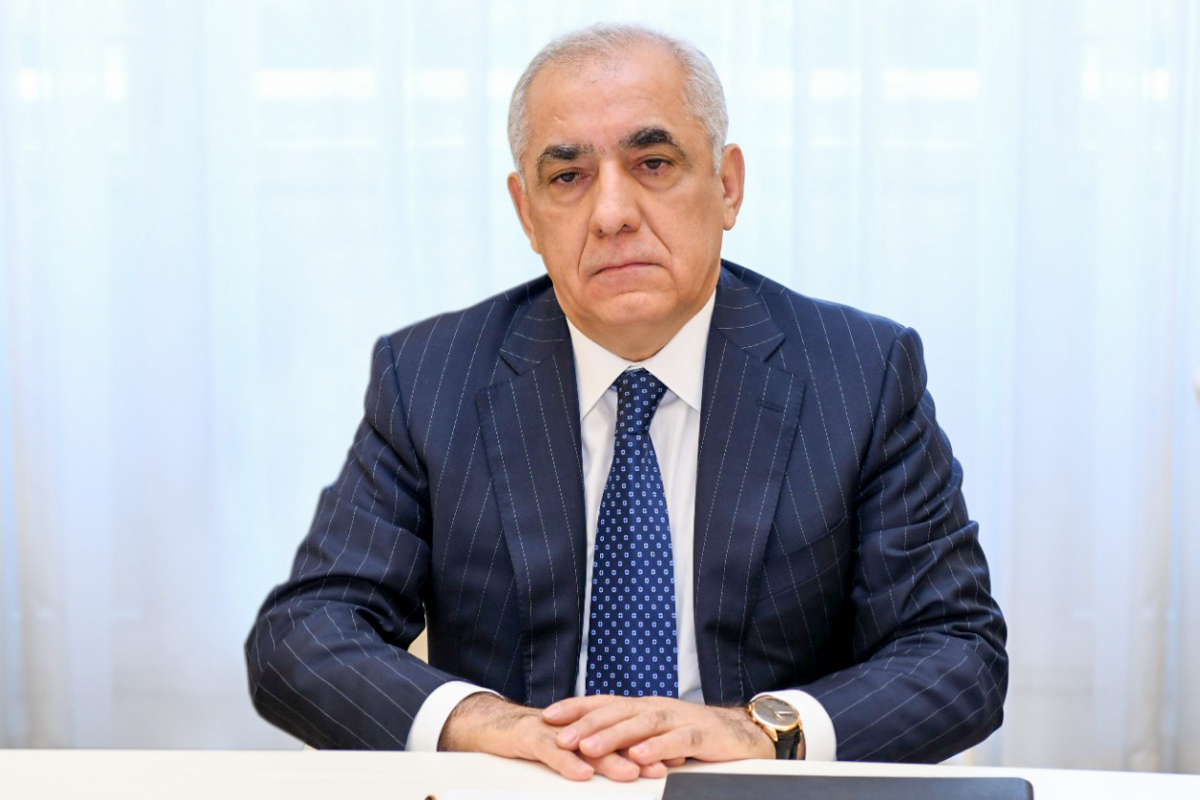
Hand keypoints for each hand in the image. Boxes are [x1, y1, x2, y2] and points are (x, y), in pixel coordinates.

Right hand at [438, 693, 665, 781]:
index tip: (674, 757)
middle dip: (638, 752)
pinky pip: (551, 751)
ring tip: (630, 772)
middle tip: (661, 765)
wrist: (496, 726)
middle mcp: (575, 725)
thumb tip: (633, 766)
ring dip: (609, 759)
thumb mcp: (572, 749)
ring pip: (585, 744)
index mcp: (588, 726)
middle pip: (611, 738)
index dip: (649, 745)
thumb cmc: (538, 738)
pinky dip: (567, 763)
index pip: (624, 734)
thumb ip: (598, 755)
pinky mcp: (530, 736)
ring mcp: (553, 730)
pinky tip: (582, 773)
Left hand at [542, 695, 774, 767]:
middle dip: (586, 723)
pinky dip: (657, 748)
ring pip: (642, 723)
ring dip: (613, 735)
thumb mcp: (657, 734)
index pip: (605, 703)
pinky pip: (677, 740)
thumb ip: (630, 735)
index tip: (548, 715)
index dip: (577, 707)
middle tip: (559, 736)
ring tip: (588, 747)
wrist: (743, 734)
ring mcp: (680, 719)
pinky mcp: (701, 735)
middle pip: (618, 711)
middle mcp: (658, 708)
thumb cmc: (695, 735)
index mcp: (645, 707)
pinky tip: (639, 757)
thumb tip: (591, 742)